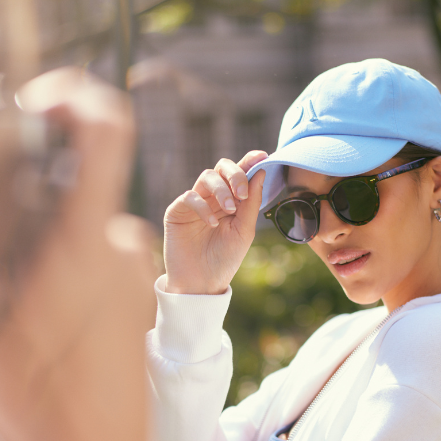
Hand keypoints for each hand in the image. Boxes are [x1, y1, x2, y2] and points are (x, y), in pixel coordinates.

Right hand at [0, 68, 155, 440]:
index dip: (74, 98)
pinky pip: (97, 264)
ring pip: (79, 232)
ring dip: (41, 252)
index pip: (106, 130)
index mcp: (88, 240)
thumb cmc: (37, 404)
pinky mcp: (140, 302)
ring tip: (11, 313)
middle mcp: (124, 248)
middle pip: (72, 189)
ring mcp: (138, 276)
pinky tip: (40, 329)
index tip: (35, 102)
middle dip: (26, 206)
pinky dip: (63, 276)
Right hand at [163, 150, 266, 294]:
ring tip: (229, 209)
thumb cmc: (224, 259)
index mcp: (231, 200)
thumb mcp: (244, 231)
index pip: (240, 173)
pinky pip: (189, 196)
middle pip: (222, 167)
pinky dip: (202, 206)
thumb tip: (260, 171)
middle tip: (242, 192)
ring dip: (221, 189)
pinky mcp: (177, 212)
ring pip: (206, 177)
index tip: (263, 156)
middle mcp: (213, 198)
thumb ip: (252, 203)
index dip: (249, 161)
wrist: (201, 283)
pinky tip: (212, 223)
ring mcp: (194, 203)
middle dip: (235, 174)